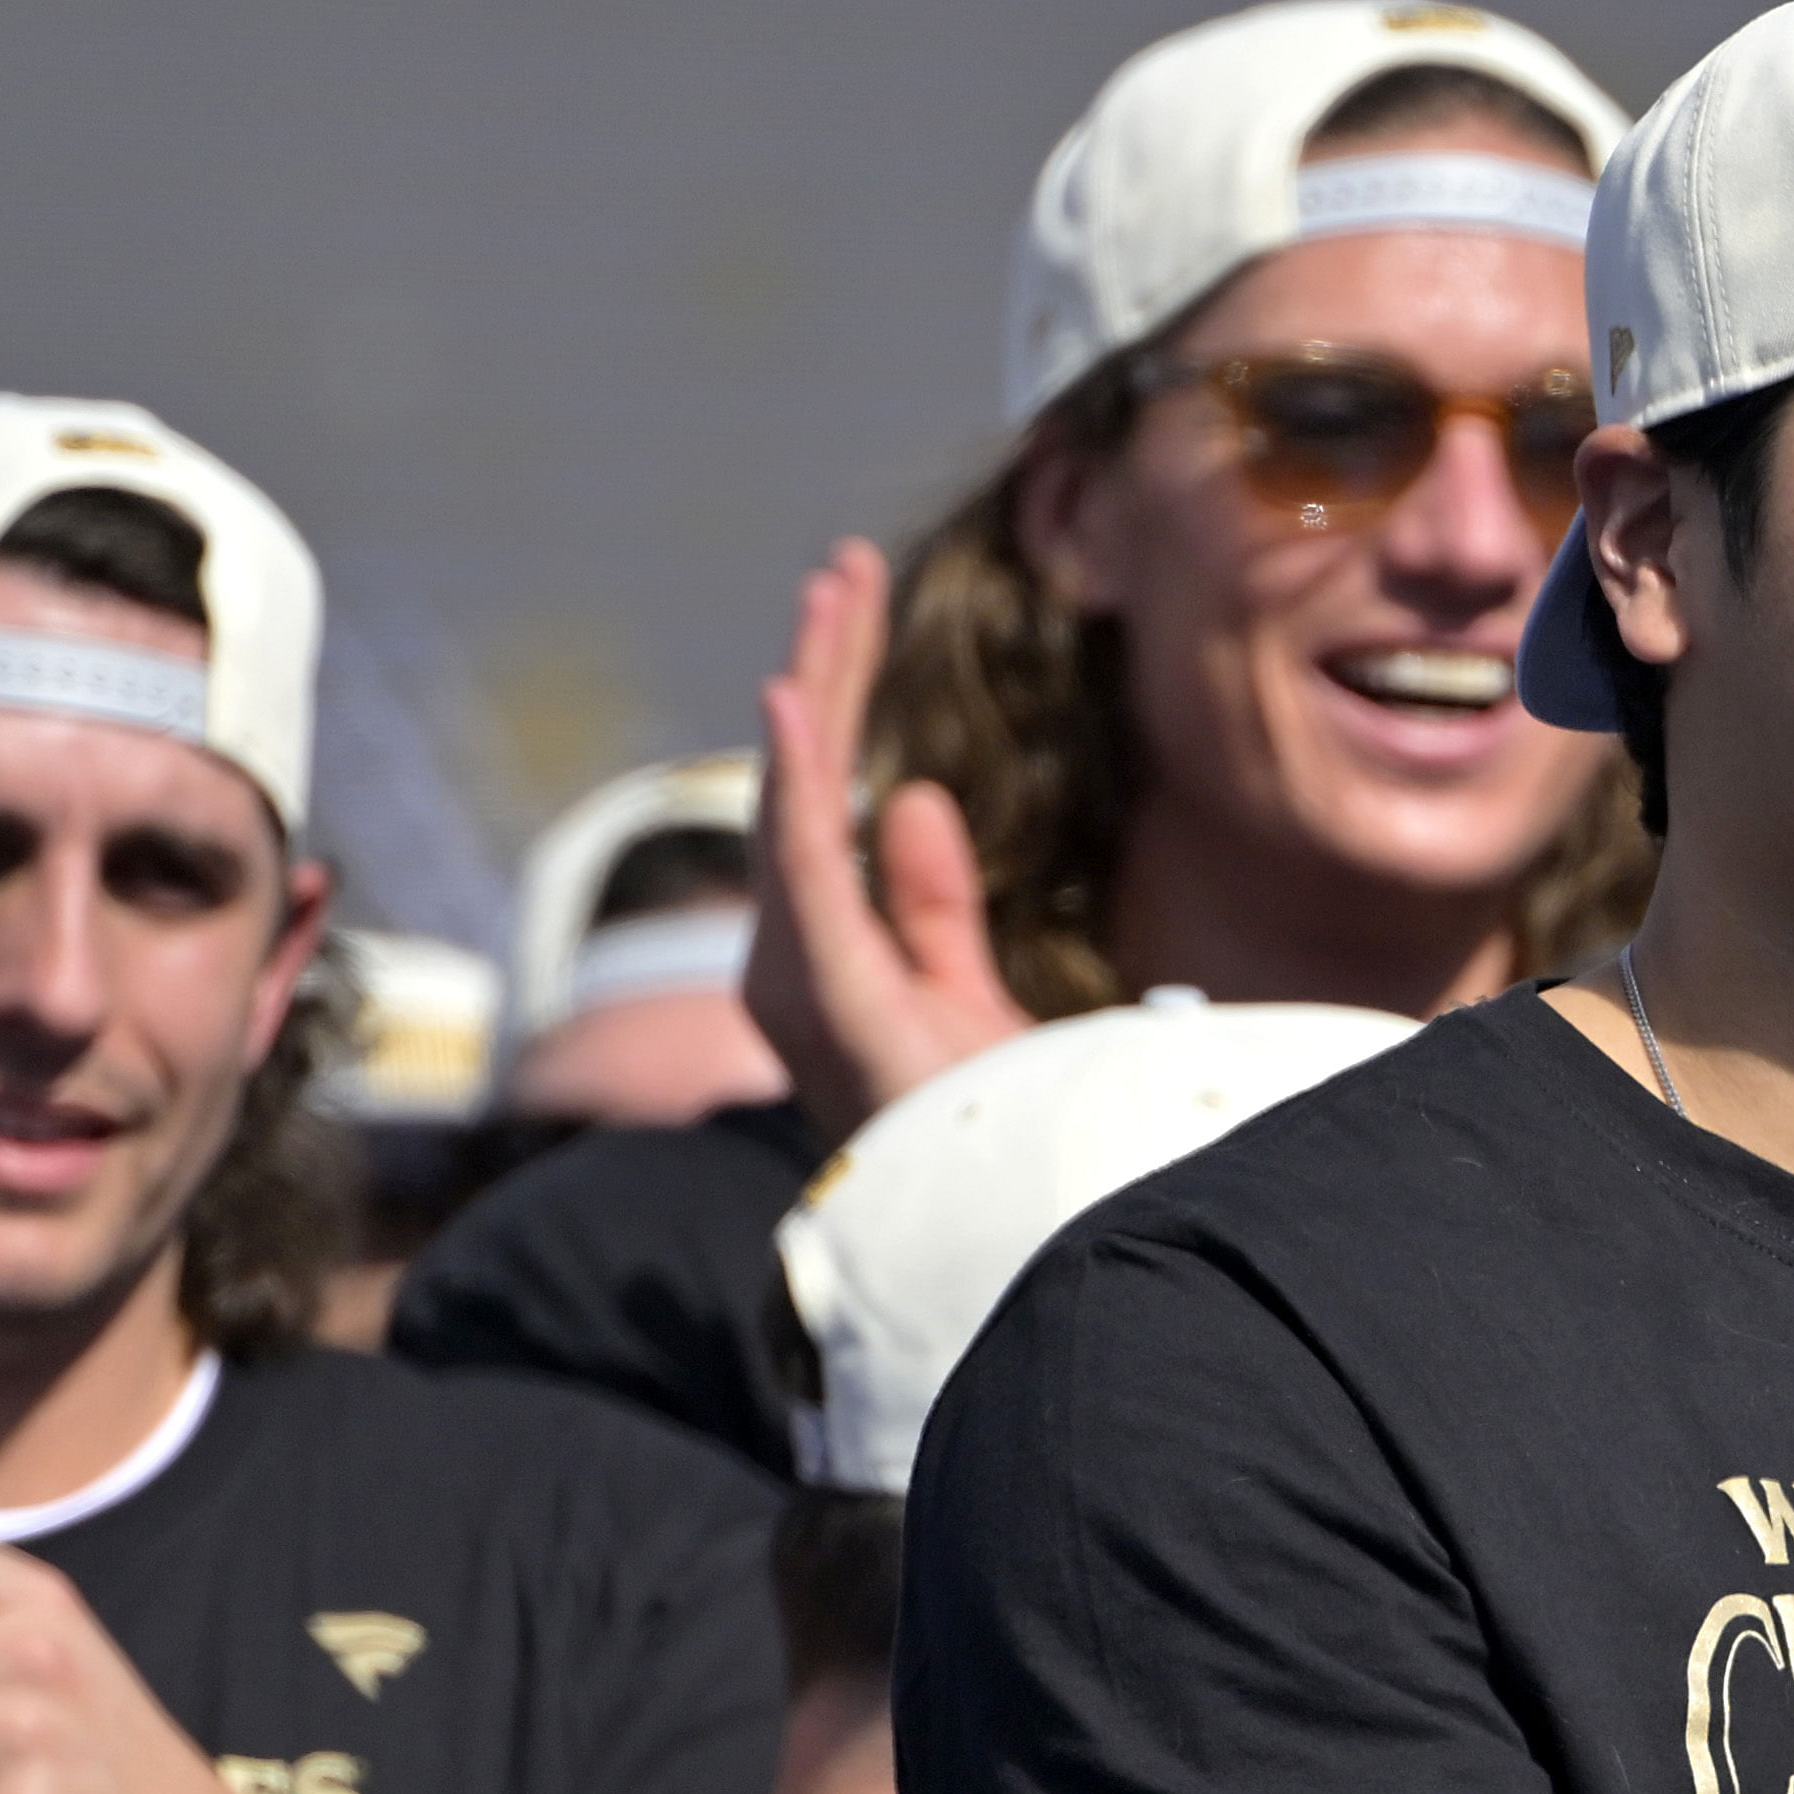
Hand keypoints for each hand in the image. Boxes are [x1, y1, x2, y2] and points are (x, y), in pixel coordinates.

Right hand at [745, 537, 1036, 1129]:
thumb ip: (929, 900)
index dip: (840, 699)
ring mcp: (802, 977)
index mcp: (823, 954)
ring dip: (818, 691)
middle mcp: (792, 960)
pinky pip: (803, 869)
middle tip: (846, 567)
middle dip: (828, 669)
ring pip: (799, 802)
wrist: (1000, 1226)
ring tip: (833, 593)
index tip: (857, 604)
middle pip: (804, 785)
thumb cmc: (976, 1134)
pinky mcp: (829, 994)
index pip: (825, 800)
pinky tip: (798, 698)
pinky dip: (798, 778)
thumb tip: (906, 792)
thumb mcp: (964, 992)